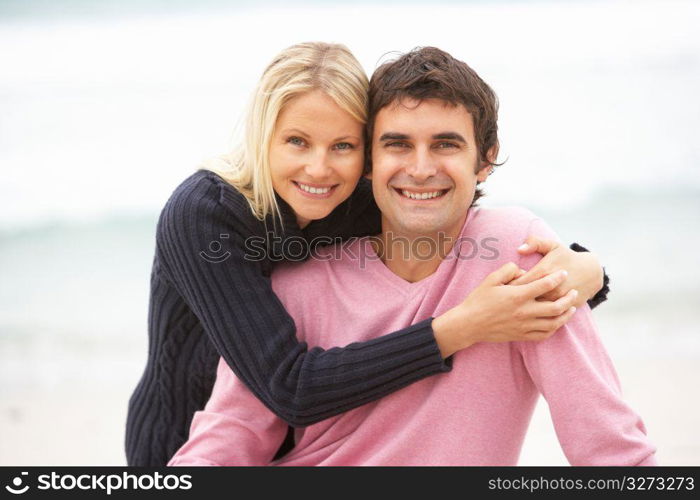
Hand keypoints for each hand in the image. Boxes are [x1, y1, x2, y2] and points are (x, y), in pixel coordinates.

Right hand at [432, 262, 577, 357]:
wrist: (469, 324)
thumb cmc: (478, 300)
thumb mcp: (491, 279)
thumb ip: (509, 270)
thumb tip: (524, 270)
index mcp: (517, 295)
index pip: (545, 285)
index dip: (557, 277)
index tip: (564, 273)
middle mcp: (524, 312)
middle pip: (556, 306)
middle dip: (569, 298)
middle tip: (575, 292)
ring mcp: (524, 326)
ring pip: (554, 322)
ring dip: (566, 315)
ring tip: (572, 308)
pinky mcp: (522, 336)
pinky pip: (544, 334)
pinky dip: (555, 328)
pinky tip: (557, 322)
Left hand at [510, 236, 602, 307]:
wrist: (591, 272)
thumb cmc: (567, 257)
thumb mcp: (552, 246)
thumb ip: (535, 243)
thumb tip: (519, 249)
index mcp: (543, 271)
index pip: (518, 282)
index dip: (508, 285)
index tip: (504, 286)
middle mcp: (551, 287)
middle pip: (525, 297)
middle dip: (514, 299)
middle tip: (508, 298)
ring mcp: (559, 300)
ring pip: (535, 309)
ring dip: (526, 308)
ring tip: (518, 306)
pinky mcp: (566, 309)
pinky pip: (548, 316)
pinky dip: (539, 315)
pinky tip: (532, 312)